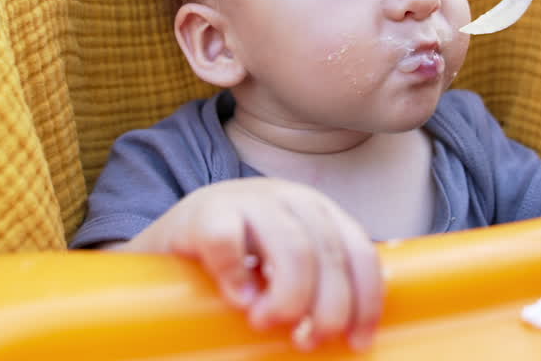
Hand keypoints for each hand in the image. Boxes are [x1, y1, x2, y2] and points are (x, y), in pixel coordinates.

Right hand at [115, 178, 382, 351]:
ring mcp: (249, 199)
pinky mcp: (206, 211)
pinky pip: (229, 241)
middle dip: (325, 309)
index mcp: (320, 212)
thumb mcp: (288, 263)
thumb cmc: (241, 257)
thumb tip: (353, 329)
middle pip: (329, 255)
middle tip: (304, 340)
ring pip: (293, 248)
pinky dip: (236, 276)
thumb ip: (321, 280)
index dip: (364, 301)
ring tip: (266, 322)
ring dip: (288, 298)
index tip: (354, 341)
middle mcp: (292, 199)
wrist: (175, 234)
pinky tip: (237, 299)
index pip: (360, 254)